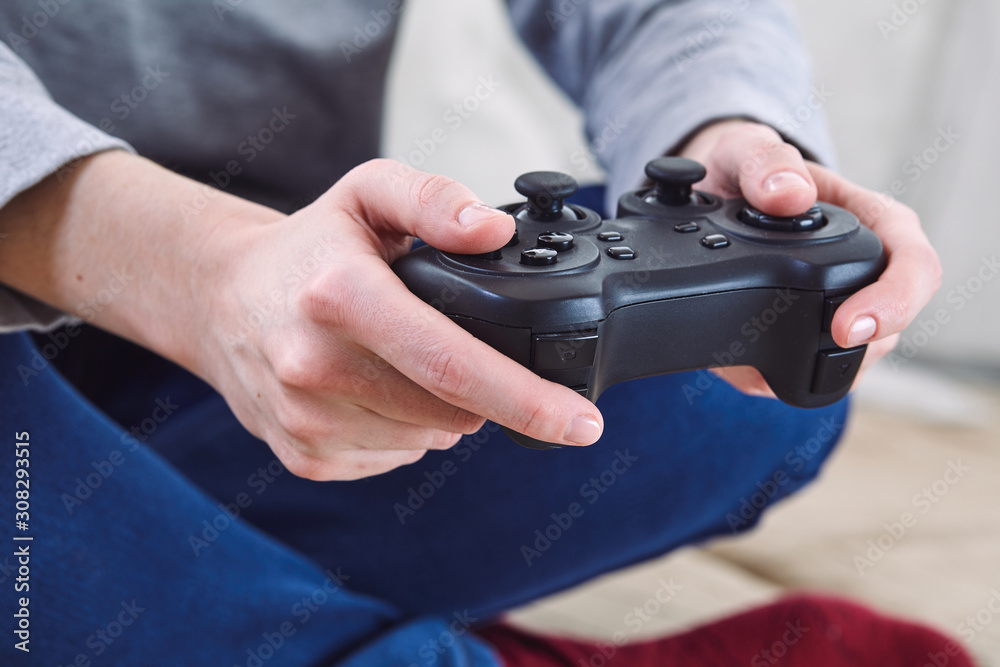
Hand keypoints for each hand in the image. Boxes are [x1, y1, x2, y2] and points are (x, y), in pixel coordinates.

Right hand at [195, 159, 603, 479]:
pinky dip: (405, 430)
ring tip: (400, 361)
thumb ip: (434, 201)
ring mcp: (305, 420)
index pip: (453, 365)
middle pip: (453, 412)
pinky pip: (394, 458)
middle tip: (451, 344)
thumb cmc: (309, 248)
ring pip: (428, 439)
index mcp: (341, 297)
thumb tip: (495, 230)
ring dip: (441, 411)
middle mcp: (316, 366)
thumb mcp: (369, 194)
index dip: (529, 400)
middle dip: (482, 391)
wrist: (217, 298)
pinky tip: (374, 389)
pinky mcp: (303, 456)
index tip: (585, 423)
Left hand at [677, 119, 940, 396]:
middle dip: (852, 350)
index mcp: (874, 221)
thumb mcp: (744, 149)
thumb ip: (764, 162)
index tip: (848, 325)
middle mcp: (866, 270)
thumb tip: (789, 194)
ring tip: (755, 351)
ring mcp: (842, 308)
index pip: (914, 265)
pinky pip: (801, 376)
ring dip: (809, 365)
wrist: (709, 199)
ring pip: (851, 359)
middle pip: (890, 326)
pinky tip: (743, 362)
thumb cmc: (744, 172)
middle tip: (795, 358)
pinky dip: (771, 377)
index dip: (893, 300)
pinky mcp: (806, 340)